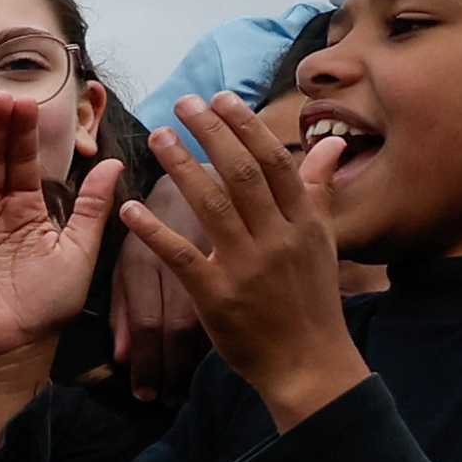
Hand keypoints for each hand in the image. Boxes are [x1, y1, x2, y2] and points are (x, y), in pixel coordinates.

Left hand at [126, 95, 366, 433]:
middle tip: (183, 105)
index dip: (246, 127)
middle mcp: (279, 237)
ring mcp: (248, 266)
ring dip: (182, 168)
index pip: (274, 162)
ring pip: (212, 206)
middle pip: (242, 174)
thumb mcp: (324, 241)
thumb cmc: (312, 299)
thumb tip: (330, 144)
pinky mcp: (217, 296)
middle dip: (211, 134)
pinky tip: (130, 209)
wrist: (310, 362)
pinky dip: (155, 231)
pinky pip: (181, 257)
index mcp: (304, 221)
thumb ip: (320, 191)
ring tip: (158, 138)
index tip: (221, 99)